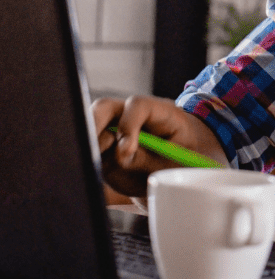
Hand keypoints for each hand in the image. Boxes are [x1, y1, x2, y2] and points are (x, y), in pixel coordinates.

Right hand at [91, 95, 227, 197]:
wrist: (180, 171)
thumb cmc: (183, 161)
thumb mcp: (174, 162)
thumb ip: (147, 158)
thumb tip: (120, 155)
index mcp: (160, 112)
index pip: (137, 105)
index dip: (128, 125)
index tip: (126, 150)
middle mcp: (132, 117)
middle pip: (104, 108)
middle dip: (94, 127)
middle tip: (94, 152)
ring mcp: (115, 132)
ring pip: (90, 128)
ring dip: (90, 147)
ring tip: (99, 166)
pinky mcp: (104, 150)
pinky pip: (88, 151)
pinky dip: (87, 161)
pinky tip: (93, 172)